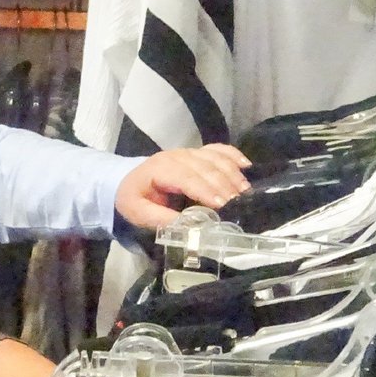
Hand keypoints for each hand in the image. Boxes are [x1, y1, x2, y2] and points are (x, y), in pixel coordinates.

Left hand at [114, 145, 251, 228]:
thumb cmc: (135, 199)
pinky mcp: (198, 153)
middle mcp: (177, 156)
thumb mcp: (138, 213)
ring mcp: (189, 152)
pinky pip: (218, 150)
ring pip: (215, 158)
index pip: (186, 177)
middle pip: (205, 167)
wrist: (129, 182)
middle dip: (224, 185)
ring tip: (245, 192)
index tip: (222, 204)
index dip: (205, 189)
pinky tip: (246, 167)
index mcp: (160, 168)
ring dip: (232, 174)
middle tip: (239, 203)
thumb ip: (160, 219)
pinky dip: (233, 156)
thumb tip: (187, 227)